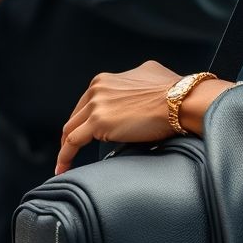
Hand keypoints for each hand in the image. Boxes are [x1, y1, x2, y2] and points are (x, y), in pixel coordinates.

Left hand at [55, 61, 233, 173]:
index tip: (84, 133)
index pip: (87, 103)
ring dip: (65, 147)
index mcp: (105, 80)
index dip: (84, 120)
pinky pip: (73, 142)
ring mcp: (96, 104)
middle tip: (69, 152)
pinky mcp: (99, 122)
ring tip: (63, 164)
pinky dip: (65, 155)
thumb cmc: (172, 90)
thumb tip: (139, 89)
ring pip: (71, 129)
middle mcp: (97, 88)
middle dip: (72, 134)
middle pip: (77, 116)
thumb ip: (134, 83)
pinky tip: (62, 168)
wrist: (179, 99)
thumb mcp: (147, 74)